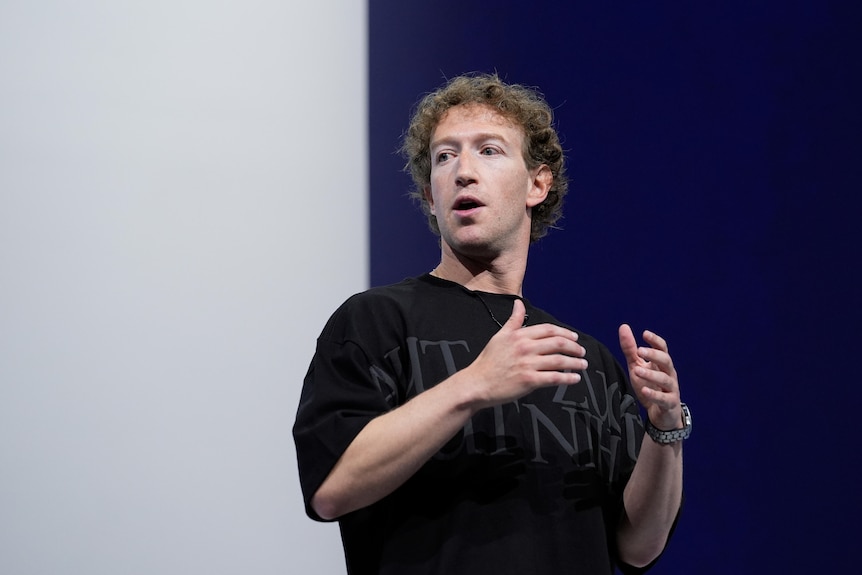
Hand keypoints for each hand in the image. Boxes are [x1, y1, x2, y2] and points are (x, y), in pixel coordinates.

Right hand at [465, 299, 586, 408]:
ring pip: (559, 360)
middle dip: (574, 347)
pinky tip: (574, 379)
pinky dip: (567, 378)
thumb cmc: (488, 361)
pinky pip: (554, 377)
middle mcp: (525, 347)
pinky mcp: (529, 380)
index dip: (565, 332)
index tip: (574, 338)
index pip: (548, 330)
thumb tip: (518, 303)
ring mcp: (528, 364)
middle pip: (557, 343)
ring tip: (582, 365)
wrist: (477, 383)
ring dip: (575, 363)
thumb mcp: (500, 336)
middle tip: (582, 352)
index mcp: (519, 335)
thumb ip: (513, 321)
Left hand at [618, 324, 680, 429]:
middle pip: (666, 361)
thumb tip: (624, 327)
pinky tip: (644, 390)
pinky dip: (654, 395)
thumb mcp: (637, 366)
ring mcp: (671, 389)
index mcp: (662, 364)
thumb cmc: (650, 386)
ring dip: (651, 374)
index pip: (663, 348)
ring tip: (637, 370)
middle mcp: (669, 374)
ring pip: (665, 379)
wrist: (663, 414)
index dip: (655, 340)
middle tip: (640, 350)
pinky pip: (664, 398)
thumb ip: (631, 349)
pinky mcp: (669, 404)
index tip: (645, 334)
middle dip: (654, 355)